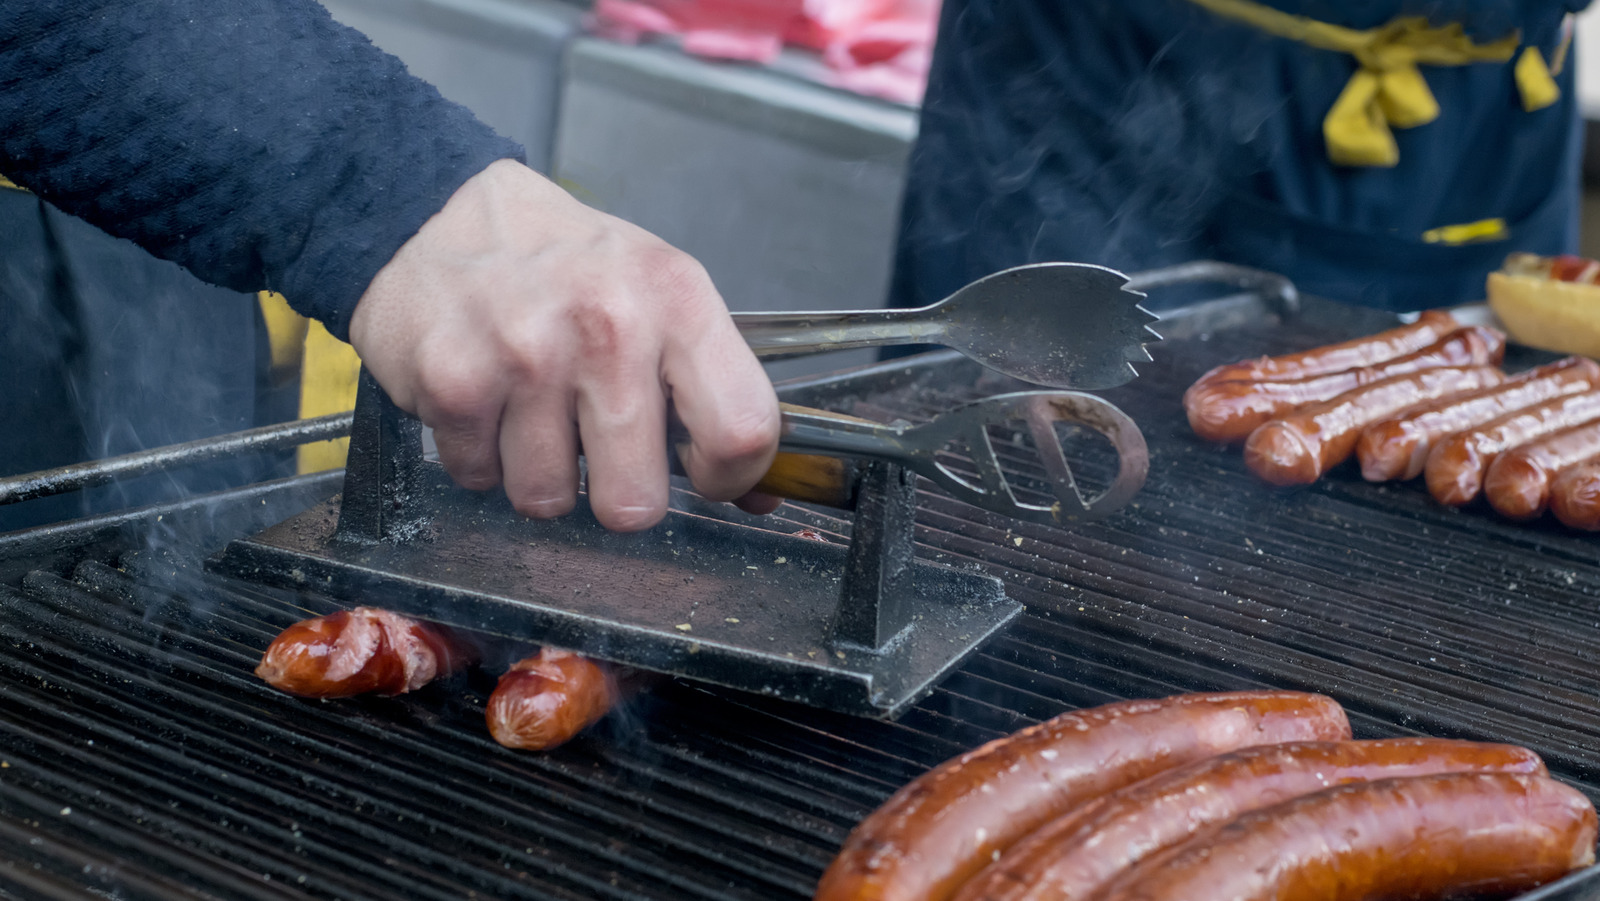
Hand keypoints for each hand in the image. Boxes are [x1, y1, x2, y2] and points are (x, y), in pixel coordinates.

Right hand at [348, 159, 781, 530]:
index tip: (704, 473)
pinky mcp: (453, 381)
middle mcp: (608, 324)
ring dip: (540, 473)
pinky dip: (481, 455)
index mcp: (677, 299)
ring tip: (534, 412)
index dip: (729, 477)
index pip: (742, 431)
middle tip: (603, 450)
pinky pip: (480, 478)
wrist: (441, 211)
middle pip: (635, 501)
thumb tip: (759, 493)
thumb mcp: (661, 297)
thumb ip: (714, 391)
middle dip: (618, 493)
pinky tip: (488, 400)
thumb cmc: (568, 266)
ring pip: (548, 500)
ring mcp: (526, 354)